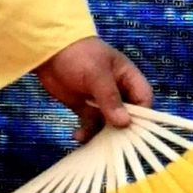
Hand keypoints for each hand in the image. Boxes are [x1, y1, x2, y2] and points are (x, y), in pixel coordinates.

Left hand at [35, 36, 153, 141]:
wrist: (48, 51)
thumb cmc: (80, 56)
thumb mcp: (97, 75)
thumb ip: (111, 99)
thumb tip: (125, 122)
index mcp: (128, 77)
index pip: (143, 98)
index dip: (142, 114)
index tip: (131, 129)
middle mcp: (117, 90)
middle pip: (127, 114)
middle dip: (119, 128)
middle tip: (109, 141)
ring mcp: (100, 99)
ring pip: (107, 122)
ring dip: (100, 133)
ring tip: (87, 138)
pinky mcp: (83, 106)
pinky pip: (90, 124)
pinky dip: (86, 132)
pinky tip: (77, 135)